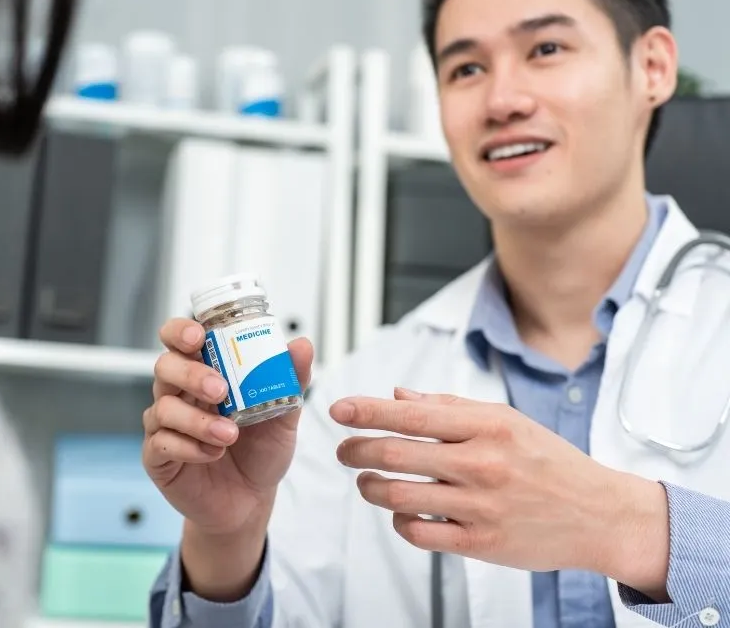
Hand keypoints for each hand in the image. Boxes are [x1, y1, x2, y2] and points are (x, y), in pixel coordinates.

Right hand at [142, 317, 313, 536]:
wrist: (252, 501)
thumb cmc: (261, 451)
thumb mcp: (284, 415)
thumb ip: (290, 380)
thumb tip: (302, 345)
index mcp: (205, 373)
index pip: (179, 339)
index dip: (181, 330)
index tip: (199, 336)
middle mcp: (180, 393)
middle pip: (165, 366)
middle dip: (191, 374)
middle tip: (220, 390)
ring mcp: (165, 425)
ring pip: (162, 407)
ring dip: (197, 420)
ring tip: (229, 434)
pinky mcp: (159, 456)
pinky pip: (161, 444)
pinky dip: (189, 447)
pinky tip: (213, 454)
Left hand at [330, 388, 669, 595]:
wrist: (599, 515)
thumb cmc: (550, 462)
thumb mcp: (507, 420)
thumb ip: (449, 407)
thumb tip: (398, 396)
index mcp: (488, 426)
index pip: (412, 414)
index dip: (367, 411)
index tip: (338, 409)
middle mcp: (482, 464)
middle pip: (396, 453)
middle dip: (357, 450)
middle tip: (343, 449)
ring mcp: (480, 506)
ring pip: (399, 496)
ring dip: (371, 487)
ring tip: (366, 481)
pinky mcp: (480, 542)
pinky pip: (419, 533)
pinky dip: (399, 522)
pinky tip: (401, 513)